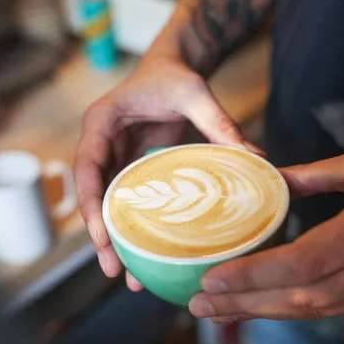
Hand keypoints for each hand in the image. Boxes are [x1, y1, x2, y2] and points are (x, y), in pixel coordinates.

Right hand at [74, 57, 263, 290]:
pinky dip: (133, 227)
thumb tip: (257, 158)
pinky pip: (126, 201)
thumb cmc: (176, 74)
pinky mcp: (130, 167)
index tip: (102, 237)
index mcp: (101, 122)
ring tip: (128, 277)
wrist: (172, 66)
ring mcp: (113, 158)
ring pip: (107, 204)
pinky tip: (146, 254)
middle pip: (93, 195)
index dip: (90, 204)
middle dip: (100, 234)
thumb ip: (220, 123)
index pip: (86, 167)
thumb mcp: (195, 93)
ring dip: (115, 239)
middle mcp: (100, 143)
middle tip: (111, 270)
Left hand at [189, 147, 343, 321]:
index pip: (304, 262)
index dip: (254, 276)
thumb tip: (274, 180)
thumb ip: (319, 175)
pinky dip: (295, 310)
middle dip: (246, 304)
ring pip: (316, 311)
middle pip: (303, 297)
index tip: (213, 278)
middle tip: (200, 305)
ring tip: (222, 313)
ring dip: (264, 313)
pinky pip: (335, 308)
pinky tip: (266, 307)